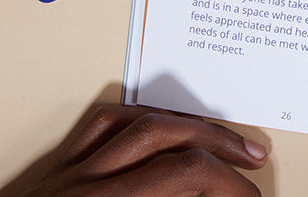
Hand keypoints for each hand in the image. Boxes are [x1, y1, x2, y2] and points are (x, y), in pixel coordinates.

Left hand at [15, 104, 263, 195]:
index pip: (186, 176)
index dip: (229, 186)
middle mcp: (89, 186)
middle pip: (169, 142)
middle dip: (220, 148)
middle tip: (252, 164)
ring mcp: (70, 174)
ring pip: (140, 124)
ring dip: (188, 125)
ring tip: (219, 138)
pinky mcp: (56, 172)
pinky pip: (101, 127)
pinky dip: (138, 120)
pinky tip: (161, 125)